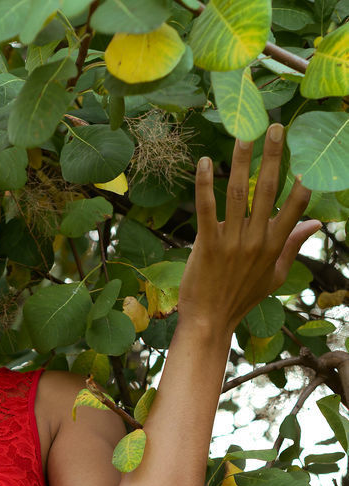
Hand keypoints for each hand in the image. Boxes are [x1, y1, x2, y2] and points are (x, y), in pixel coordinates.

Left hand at [177, 124, 321, 334]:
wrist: (209, 322)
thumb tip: (317, 224)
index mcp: (274, 246)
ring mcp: (231, 242)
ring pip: (238, 194)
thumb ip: (293, 245)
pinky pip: (206, 209)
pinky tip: (204, 162)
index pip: (295, 207)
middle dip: (273, 157)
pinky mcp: (207, 245)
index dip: (302, 180)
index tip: (306, 155)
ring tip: (243, 132)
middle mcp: (256, 241)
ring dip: (241, 160)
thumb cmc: (242, 297)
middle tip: (275, 127)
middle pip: (267, 191)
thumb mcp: (275, 274)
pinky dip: (204, 184)